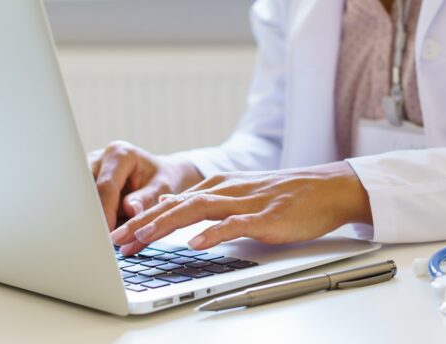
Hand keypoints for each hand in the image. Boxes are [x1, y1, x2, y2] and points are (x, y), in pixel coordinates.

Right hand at [87, 141, 203, 229]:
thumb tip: (131, 210)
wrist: (160, 175)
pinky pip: (82, 203)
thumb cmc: (163, 179)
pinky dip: (91, 218)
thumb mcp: (163, 188)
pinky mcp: (84, 184)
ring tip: (100, 234)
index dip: (104, 212)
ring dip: (90, 217)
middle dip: (91, 215)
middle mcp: (99, 159)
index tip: (106, 233)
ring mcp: (88, 171)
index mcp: (119, 154)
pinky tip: (99, 228)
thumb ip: (147, 198)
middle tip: (98, 238)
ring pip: (80, 199)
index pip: (106, 186)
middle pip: (86, 191)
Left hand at [109, 161, 371, 255]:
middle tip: (116, 241)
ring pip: (197, 211)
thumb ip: (209, 205)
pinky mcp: (265, 216)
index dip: (142, 217)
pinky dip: (212, 233)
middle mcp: (227, 190)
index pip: (171, 201)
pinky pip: (234, 224)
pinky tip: (194, 243)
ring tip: (142, 238)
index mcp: (219, 186)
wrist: (328, 188)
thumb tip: (174, 213)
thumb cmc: (288, 197)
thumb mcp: (241, 197)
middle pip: (176, 205)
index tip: (117, 234)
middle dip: (143, 223)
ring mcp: (246, 202)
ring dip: (166, 225)